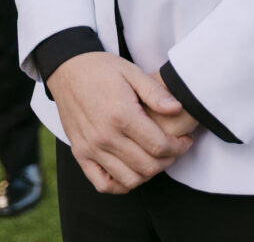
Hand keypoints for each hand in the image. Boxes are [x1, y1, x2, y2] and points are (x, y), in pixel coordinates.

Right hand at [47, 52, 193, 194]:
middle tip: (174, 149)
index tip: (185, 141)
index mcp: (122, 115)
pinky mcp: (80, 154)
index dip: (178, 147)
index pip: (159, 145)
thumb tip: (177, 109)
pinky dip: (121, 184)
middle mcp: (105, 136)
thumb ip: (155, 93)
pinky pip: (103, 184)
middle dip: (168, 160)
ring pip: (129, 179)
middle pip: (147, 166)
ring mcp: (91, 148)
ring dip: (148, 174)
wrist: (68, 70)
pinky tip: (131, 170)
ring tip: (155, 158)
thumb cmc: (102, 69)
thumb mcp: (132, 72)